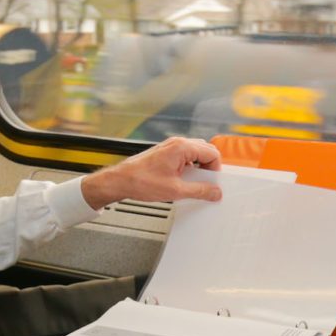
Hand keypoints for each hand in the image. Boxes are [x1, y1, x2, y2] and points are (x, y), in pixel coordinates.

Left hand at [80, 137, 223, 208]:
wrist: (120, 180)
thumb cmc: (141, 181)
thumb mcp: (176, 191)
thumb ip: (199, 191)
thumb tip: (215, 192)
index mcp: (182, 148)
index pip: (212, 153)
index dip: (215, 170)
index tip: (212, 183)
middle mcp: (177, 143)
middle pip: (205, 151)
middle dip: (209, 168)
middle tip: (205, 184)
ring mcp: (170, 147)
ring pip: (195, 154)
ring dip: (199, 168)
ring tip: (192, 184)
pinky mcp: (165, 153)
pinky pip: (184, 157)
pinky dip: (188, 168)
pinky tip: (182, 182)